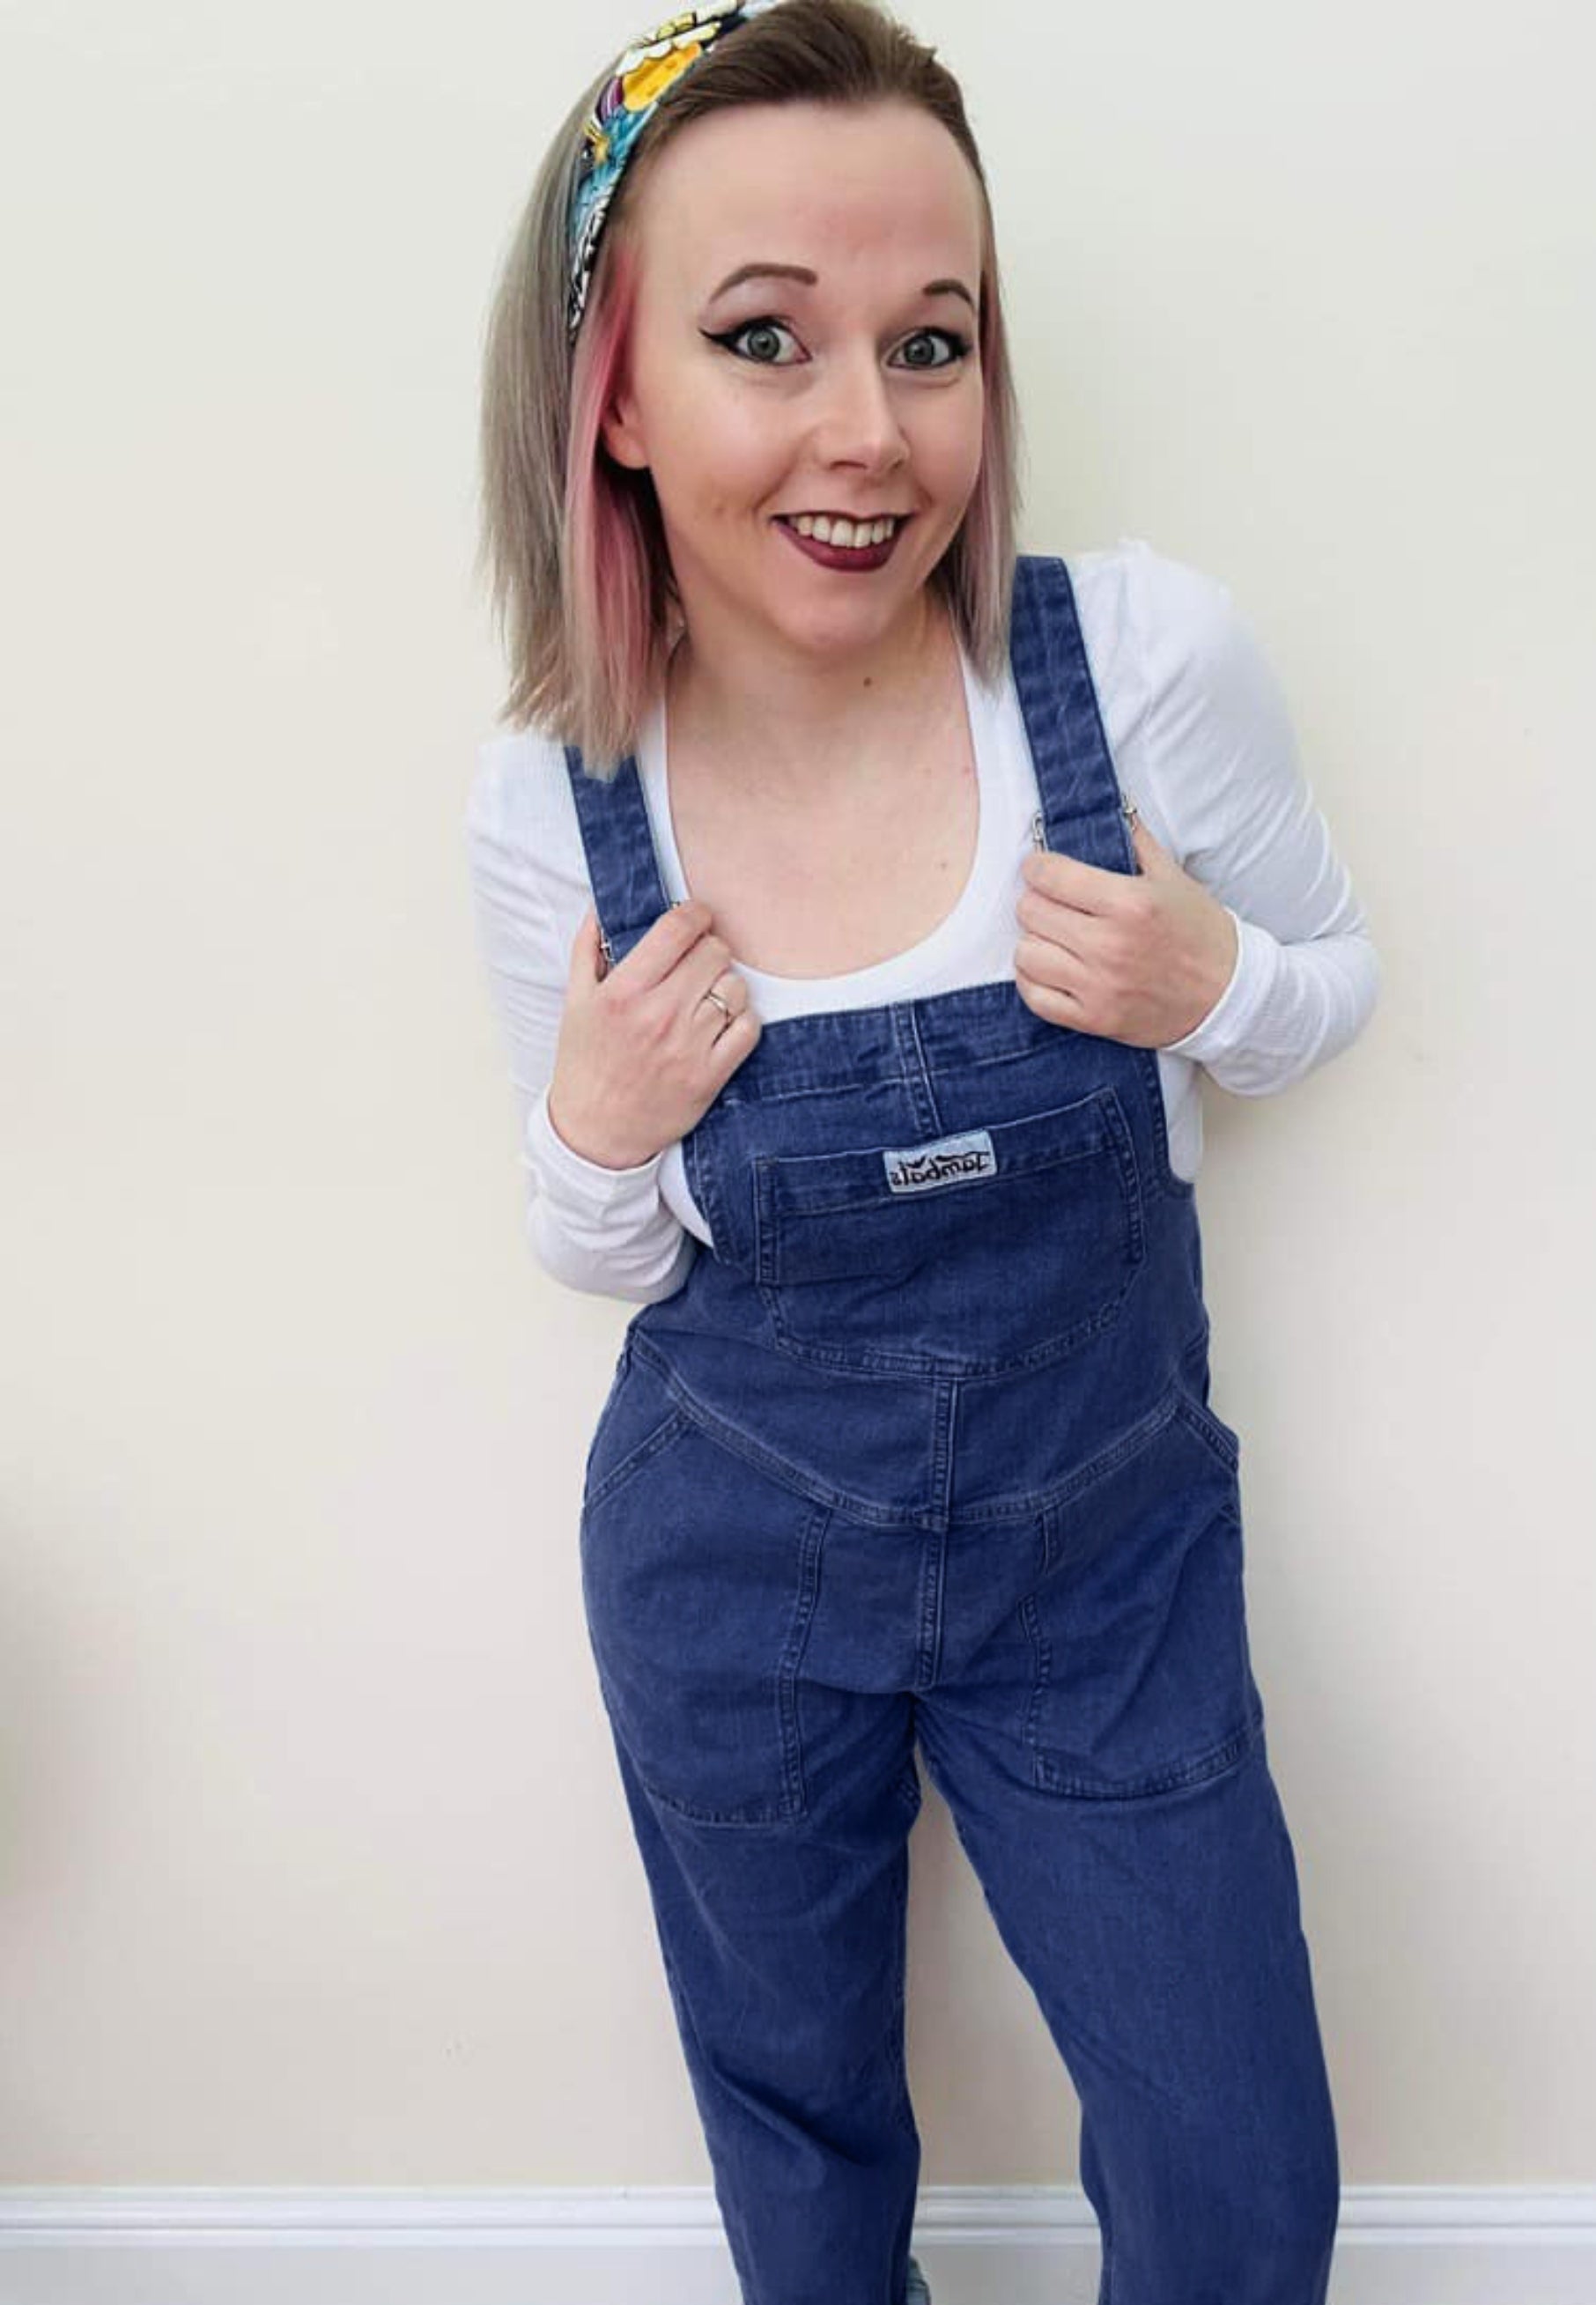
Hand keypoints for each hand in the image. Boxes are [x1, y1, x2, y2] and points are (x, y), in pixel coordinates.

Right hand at [547, 901, 760, 1169]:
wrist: (596, 1131)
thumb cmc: (586, 1062)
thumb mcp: (575, 1001)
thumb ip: (588, 947)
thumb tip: (604, 906)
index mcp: (624, 992)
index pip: (678, 929)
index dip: (695, 914)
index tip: (695, 918)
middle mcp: (659, 1016)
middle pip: (714, 953)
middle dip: (709, 950)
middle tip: (699, 962)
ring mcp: (688, 1047)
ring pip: (735, 988)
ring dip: (726, 985)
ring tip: (707, 996)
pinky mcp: (710, 1075)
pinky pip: (748, 1028)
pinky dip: (742, 1019)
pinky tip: (721, 1022)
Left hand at [1013, 816, 1237, 1047]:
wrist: (1228, 996)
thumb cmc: (1201, 934)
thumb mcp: (1174, 878)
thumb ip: (1135, 841)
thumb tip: (1105, 810)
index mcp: (1130, 904)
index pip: (1051, 875)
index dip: (1037, 867)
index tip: (1040, 867)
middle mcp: (1110, 945)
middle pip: (1031, 912)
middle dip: (1036, 900)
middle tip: (1051, 902)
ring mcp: (1100, 986)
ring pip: (1026, 954)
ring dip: (1034, 941)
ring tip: (1053, 937)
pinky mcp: (1095, 1019)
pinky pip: (1035, 997)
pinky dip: (1035, 981)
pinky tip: (1051, 968)